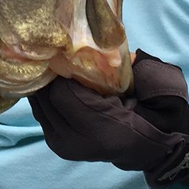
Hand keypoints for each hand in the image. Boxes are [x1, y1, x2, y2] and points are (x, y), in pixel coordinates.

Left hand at [29, 50, 188, 187]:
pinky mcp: (57, 145)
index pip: (62, 95)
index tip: (62, 53)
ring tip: (51, 66)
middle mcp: (79, 143)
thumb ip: (128, 67)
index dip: (60, 72)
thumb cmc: (148, 113)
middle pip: (46, 100)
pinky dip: (44, 97)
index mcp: (102, 130)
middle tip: (52, 54)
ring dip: (44, 86)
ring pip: (40, 106)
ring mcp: (65, 147)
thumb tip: (101, 40)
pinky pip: (41, 114)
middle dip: (48, 76)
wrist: (146, 147)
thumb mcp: (147, 87)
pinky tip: (52, 82)